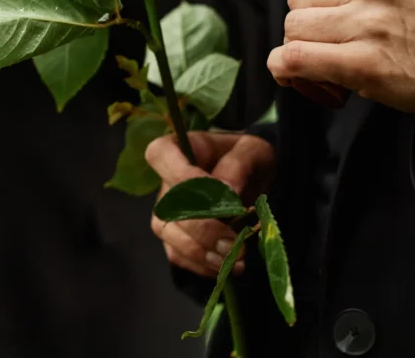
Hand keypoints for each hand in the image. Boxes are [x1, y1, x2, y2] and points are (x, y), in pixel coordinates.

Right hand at [146, 132, 274, 277]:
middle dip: (202, 229)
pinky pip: (178, 254)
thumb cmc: (248, 157)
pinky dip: (201, 265)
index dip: (184, 177)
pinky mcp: (175, 236)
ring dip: (201, 252)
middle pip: (169, 205)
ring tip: (235, 261)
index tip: (224, 193)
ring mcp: (166, 210)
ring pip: (170, 234)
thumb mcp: (252, 150)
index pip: (161, 156)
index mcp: (177, 148)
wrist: (254, 176)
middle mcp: (164, 180)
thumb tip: (227, 192)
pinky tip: (226, 267)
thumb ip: (238, 165)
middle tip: (234, 242)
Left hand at [269, 0, 414, 114]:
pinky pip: (297, 58)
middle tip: (335, 36)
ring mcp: (371, 21)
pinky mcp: (365, 62)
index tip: (335, 9)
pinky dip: (287, 67)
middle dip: (308, 20)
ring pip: (294, 28)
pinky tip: (294, 73)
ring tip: (330, 53)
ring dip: (303, 45)